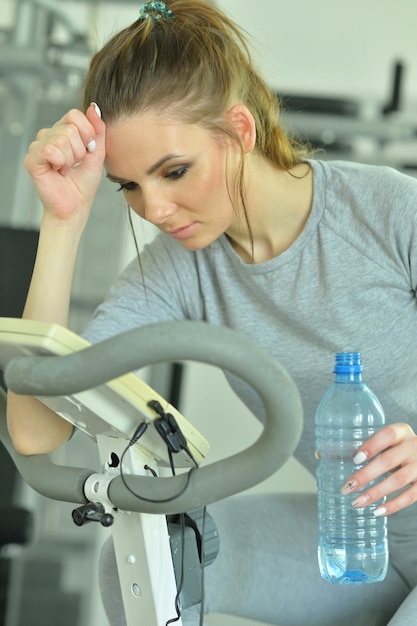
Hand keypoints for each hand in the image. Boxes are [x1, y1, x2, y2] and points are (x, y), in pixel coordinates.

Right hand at [24, 103, 104, 224]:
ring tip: (66, 169)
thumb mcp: (97, 153)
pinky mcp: (32, 159)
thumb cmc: (84, 184)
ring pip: (61, 139)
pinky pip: (49, 150)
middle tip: (75, 165)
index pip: (75, 115)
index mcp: (63, 132)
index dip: (87, 133)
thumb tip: (94, 106)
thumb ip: (98, 130)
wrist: (76, 206)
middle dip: (80, 151)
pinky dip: (60, 163)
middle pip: (70, 128)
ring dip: (71, 159)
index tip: (88, 151)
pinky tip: (58, 171)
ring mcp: (39, 146)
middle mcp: (49, 136)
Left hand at [341, 423, 416, 515]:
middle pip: (389, 461)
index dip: (371, 446)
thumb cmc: (395, 447)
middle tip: (346, 488)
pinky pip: (411, 496)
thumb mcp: (384, 441)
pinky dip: (394, 506)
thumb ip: (357, 445)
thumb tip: (319, 454)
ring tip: (356, 503)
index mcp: (401, 432)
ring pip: (398, 480)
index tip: (355, 458)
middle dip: (366, 476)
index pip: (388, 434)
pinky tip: (377, 512)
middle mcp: (413, 446)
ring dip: (376, 493)